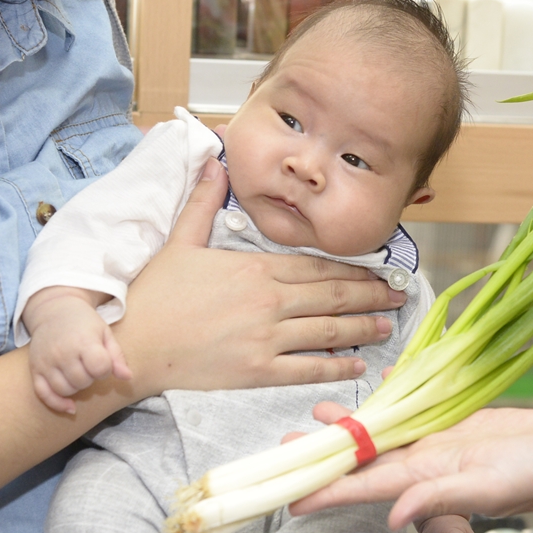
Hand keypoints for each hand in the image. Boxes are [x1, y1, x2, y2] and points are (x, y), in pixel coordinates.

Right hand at [24, 287, 130, 413]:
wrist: (54, 310)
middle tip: (88, 365)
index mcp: (83, 341)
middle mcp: (62, 352)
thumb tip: (128, 378)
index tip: (102, 362)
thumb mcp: (105, 333)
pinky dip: (57, 403)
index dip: (105, 369)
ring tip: (78, 373)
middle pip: (83, 381)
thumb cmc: (85, 324)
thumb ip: (117, 356)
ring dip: (76, 388)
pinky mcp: (35, 368)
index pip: (100, 368)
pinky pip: (44, 394)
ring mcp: (46, 361)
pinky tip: (70, 406)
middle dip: (90, 378)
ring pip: (65, 390)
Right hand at [113, 160, 405, 398]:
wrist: (134, 342)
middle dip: (370, 295)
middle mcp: (269, 301)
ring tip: (386, 326)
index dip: (353, 269)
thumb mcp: (180, 240)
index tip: (378, 269)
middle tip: (398, 295)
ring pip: (327, 331)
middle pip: (332, 296)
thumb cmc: (154, 294)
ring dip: (362, 328)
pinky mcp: (257, 371)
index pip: (317, 267)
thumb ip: (203, 202)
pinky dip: (335, 367)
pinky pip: (306, 369)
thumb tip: (213, 161)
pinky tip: (356, 364)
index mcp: (256, 268)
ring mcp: (266, 338)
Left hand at [290, 405, 532, 530]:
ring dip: (347, 424)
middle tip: (281, 446)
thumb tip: (393, 515)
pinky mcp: (449, 420)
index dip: (324, 491)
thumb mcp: (487, 489)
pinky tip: (373, 384)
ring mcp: (433, 440)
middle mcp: (419, 462)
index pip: (361, 486)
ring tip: (314, 412)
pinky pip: (410, 407)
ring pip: (379, 432)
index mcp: (421, 479)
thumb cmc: (532, 477)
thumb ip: (440, 498)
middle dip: (322, 454)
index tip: (287, 498)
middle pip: (360, 458)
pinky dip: (389, 398)